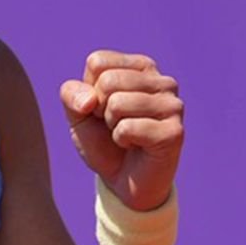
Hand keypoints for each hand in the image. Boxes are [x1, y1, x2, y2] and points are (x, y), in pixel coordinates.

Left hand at [59, 50, 183, 210]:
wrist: (124, 182)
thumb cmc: (103, 142)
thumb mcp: (77, 115)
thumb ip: (71, 95)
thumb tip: (89, 100)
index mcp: (141, 67)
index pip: (97, 62)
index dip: (90, 91)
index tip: (103, 110)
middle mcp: (163, 81)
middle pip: (107, 81)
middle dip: (100, 110)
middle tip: (115, 126)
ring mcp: (172, 105)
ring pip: (117, 103)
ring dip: (112, 127)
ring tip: (126, 136)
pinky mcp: (174, 131)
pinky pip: (127, 128)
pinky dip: (122, 141)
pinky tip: (136, 146)